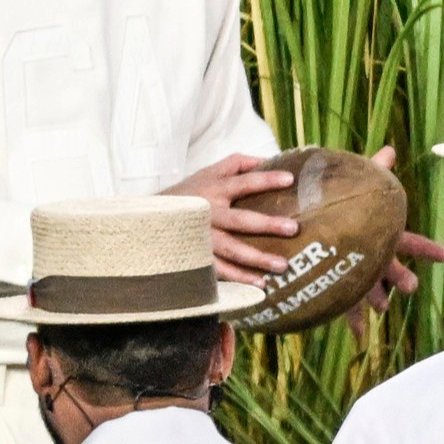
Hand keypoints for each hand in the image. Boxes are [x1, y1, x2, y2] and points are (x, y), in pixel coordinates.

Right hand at [163, 154, 298, 285]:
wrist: (151, 218)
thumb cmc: (189, 193)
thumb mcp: (209, 172)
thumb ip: (237, 164)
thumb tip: (268, 160)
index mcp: (214, 189)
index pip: (244, 182)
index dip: (266, 180)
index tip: (290, 179)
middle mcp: (208, 213)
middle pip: (240, 220)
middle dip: (267, 225)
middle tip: (293, 228)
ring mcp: (202, 238)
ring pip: (232, 249)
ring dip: (257, 258)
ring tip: (282, 265)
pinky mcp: (197, 257)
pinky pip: (220, 270)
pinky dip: (240, 277)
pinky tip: (261, 283)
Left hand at [344, 146, 443, 339]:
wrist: (302, 223)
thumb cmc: (333, 204)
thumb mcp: (355, 188)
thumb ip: (373, 172)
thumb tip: (389, 150)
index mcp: (378, 235)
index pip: (408, 241)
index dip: (426, 249)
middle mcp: (369, 255)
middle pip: (391, 268)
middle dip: (402, 277)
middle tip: (411, 286)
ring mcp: (354, 271)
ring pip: (370, 289)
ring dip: (376, 298)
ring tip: (382, 306)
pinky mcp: (336, 284)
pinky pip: (345, 306)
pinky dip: (352, 321)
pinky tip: (358, 336)